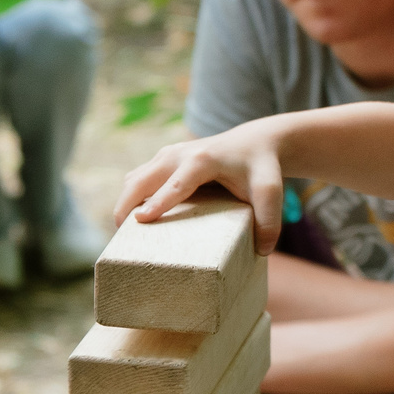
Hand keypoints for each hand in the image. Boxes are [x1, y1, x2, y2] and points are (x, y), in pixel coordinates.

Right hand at [114, 123, 288, 251]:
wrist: (254, 141)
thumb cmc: (261, 167)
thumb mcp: (271, 190)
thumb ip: (270, 220)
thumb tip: (261, 251)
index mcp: (203, 160)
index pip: (176, 184)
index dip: (158, 202)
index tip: (141, 219)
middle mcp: (179, 154)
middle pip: (141, 180)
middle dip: (126, 206)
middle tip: (122, 239)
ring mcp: (167, 155)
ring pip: (134, 179)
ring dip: (125, 203)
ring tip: (125, 234)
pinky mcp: (162, 160)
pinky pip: (137, 179)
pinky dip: (131, 197)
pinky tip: (135, 219)